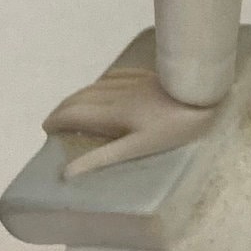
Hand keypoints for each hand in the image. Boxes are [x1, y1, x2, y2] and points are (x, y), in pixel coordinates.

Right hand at [43, 62, 218, 176]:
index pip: (75, 114)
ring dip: (79, 96)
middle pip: (81, 98)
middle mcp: (116, 94)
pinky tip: (103, 83)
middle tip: (54, 121)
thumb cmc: (175, 127)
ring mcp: (132, 83)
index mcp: (112, 113)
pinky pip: (116, 77)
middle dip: (63, 108)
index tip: (46, 129)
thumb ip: (103, 158)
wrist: (204, 94)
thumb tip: (68, 173)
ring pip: (96, 86)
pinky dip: (101, 83)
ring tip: (72, 106)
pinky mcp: (147, 77)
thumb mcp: (138, 147)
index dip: (57, 120)